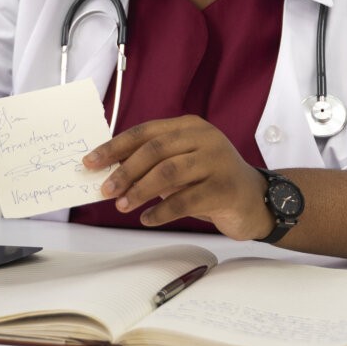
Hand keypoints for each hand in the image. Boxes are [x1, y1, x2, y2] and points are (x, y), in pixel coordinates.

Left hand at [82, 116, 274, 240]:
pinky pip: (185, 200)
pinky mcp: (224, 188)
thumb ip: (153, 163)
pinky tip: (148, 219)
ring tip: (122, 205)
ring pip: (168, 173)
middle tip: (105, 190)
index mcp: (189, 126)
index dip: (115, 147)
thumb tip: (110, 173)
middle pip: (155, 151)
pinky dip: (161, 211)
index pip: (145, 132)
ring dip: (140, 191)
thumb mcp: (182, 164)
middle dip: (125, 171)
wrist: (255, 200)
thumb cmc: (210, 182)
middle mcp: (204, 138)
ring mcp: (217, 161)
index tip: (91, 162)